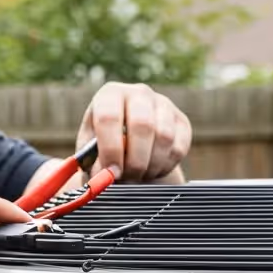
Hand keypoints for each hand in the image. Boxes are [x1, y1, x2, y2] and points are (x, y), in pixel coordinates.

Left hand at [76, 83, 190, 183]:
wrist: (128, 143)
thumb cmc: (102, 146)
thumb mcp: (90, 151)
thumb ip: (94, 162)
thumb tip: (105, 175)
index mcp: (110, 95)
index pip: (109, 117)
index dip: (110, 149)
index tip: (111, 172)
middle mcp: (139, 94)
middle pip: (142, 125)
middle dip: (135, 160)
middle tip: (127, 178)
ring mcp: (164, 104)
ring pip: (164, 138)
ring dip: (151, 165)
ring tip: (137, 175)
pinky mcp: (182, 121)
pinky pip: (179, 148)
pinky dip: (165, 167)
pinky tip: (151, 170)